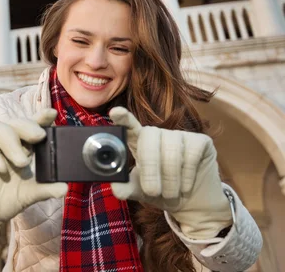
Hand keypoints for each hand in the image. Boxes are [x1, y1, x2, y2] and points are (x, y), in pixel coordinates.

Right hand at [0, 109, 67, 253]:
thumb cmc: (8, 198)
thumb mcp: (30, 194)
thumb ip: (46, 189)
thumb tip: (64, 188)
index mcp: (25, 145)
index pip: (34, 125)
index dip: (42, 117)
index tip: (52, 114)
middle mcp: (8, 140)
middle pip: (18, 123)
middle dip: (29, 127)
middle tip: (39, 136)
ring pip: (0, 128)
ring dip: (12, 144)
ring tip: (22, 163)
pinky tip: (1, 167)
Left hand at [108, 107, 232, 239]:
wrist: (192, 203)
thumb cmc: (161, 192)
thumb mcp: (140, 192)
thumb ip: (126, 189)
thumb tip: (115, 188)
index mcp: (139, 142)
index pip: (129, 126)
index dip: (123, 118)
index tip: (115, 112)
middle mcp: (158, 134)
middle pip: (149, 137)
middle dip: (150, 167)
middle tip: (152, 192)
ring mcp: (180, 135)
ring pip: (172, 149)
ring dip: (170, 177)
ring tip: (170, 193)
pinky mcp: (201, 141)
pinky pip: (192, 154)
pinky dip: (187, 175)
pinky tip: (185, 186)